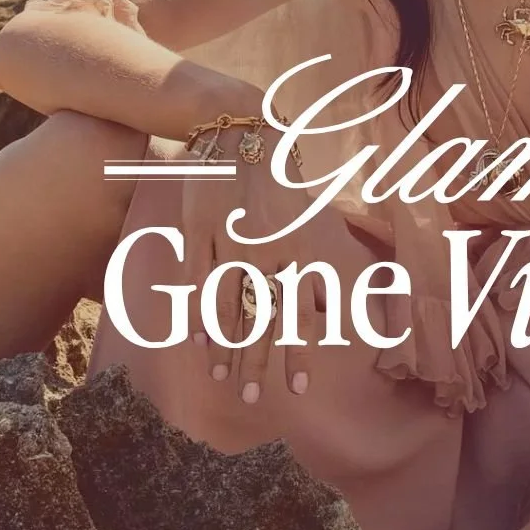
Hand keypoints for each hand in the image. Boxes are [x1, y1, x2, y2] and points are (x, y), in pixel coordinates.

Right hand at [180, 109, 364, 401]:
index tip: (297, 390)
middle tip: (252, 398)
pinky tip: (199, 341)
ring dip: (226, 346)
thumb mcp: (306, 222)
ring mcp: (230, 241)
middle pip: (263, 316)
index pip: (299, 311)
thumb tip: (331, 313)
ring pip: (229, 304)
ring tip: (223, 378)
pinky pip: (199, 281)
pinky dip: (200, 312)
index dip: (298, 352)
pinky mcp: (200, 231)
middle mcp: (267, 249)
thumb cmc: (276, 184)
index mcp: (297, 247)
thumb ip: (314, 268)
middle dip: (258, 361)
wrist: (242, 131)